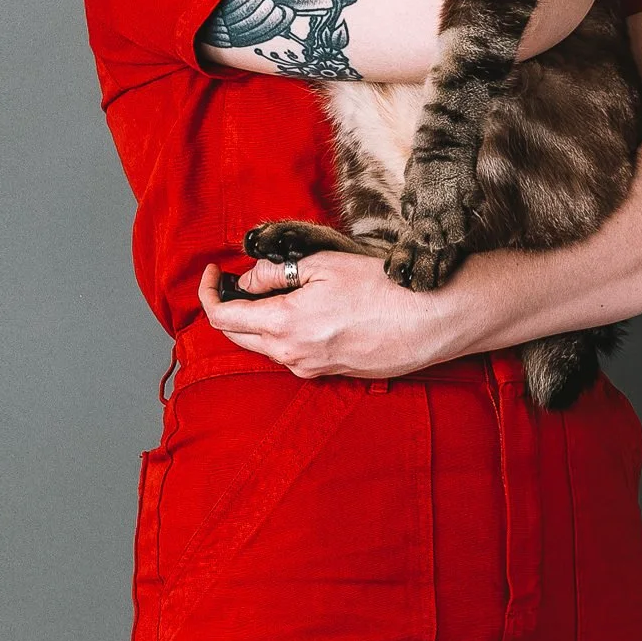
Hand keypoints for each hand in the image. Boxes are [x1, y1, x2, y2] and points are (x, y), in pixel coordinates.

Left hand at [196, 254, 478, 378]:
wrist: (432, 320)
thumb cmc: (382, 287)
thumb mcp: (322, 266)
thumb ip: (275, 274)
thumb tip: (249, 280)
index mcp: (284, 325)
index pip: (223, 317)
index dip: (209, 292)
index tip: (214, 271)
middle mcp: (292, 355)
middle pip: (238, 337)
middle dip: (228, 308)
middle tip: (235, 280)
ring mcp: (312, 369)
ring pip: (266, 347)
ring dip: (259, 322)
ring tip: (275, 291)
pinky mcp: (332, 374)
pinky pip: (295, 355)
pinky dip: (286, 334)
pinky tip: (305, 313)